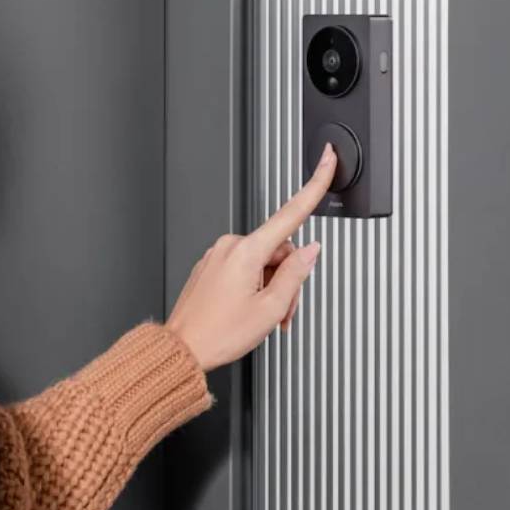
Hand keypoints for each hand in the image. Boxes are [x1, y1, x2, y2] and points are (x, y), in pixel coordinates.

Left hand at [166, 144, 336, 370]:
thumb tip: (311, 251)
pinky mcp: (211, 266)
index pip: (291, 212)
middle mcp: (230, 246)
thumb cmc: (218, 333)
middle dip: (288, 280)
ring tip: (264, 318)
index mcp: (247, 251)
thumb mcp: (270, 308)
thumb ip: (296, 275)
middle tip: (282, 313)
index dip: (314, 184)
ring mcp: (218, 255)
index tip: (327, 161)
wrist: (182, 348)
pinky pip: (244, 269)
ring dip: (272, 289)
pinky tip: (249, 311)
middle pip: (280, 251)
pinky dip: (255, 288)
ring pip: (263, 263)